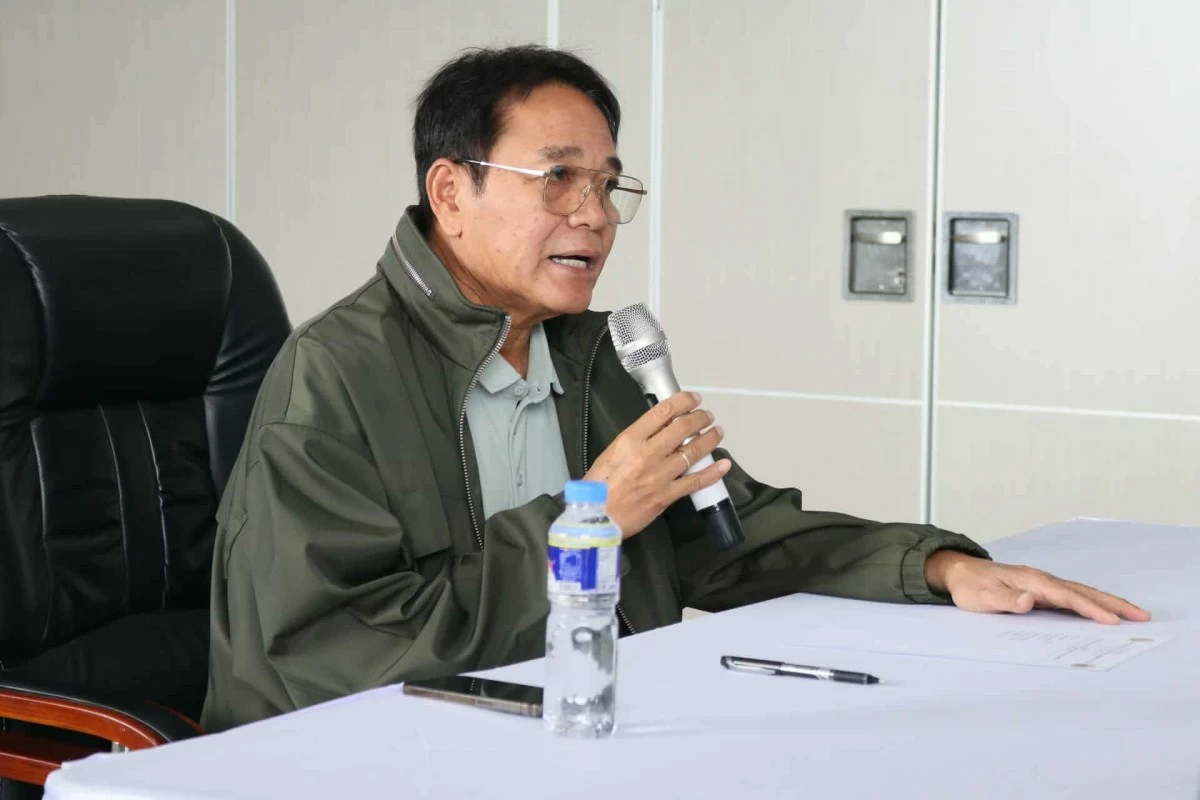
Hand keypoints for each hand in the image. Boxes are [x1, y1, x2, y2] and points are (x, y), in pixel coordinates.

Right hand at [583, 392, 729, 538]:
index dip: (683, 401)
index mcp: (630, 440)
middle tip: (706, 415)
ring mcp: (659, 476)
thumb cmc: (598, 486)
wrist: (596, 517)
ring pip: (693, 452)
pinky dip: (712, 472)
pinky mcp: (667, 495)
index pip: (662, 412)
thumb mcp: (611, 452)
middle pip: (682, 429)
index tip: (692, 399)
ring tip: (716, 432)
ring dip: (709, 439)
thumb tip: (658, 428)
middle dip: (700, 418)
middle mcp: (647, 455)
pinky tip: (723, 464)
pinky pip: (695, 482)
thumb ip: (635, 439)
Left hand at [925, 550, 1150, 624]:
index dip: (1090, 609)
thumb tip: (1030, 601)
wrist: (960, 572)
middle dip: (1112, 603)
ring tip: (1132, 613)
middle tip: (1140, 615)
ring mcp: (1043, 584)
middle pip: (1083, 592)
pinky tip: (1102, 611)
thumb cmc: (971, 587)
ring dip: (1106, 602)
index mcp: (1032, 581)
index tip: (1112, 620)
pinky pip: (1072, 597)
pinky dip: (1091, 603)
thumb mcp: (984, 597)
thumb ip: (1006, 600)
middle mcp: (1042, 580)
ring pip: (1081, 593)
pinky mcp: (1041, 590)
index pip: (1068, 597)